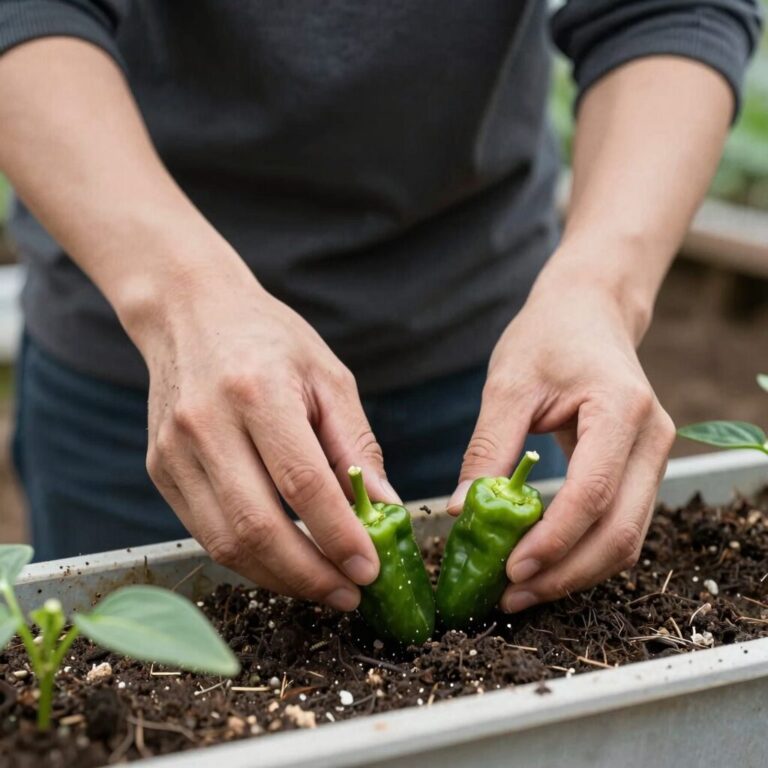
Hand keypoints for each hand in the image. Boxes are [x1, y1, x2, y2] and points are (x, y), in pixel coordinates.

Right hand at [131, 253, 396, 610]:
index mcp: (257, 391)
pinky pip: (205, 533)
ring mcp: (173, 451)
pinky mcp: (160, 470)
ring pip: (226, 542)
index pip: (302, 484)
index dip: (339, 536)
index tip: (369, 570)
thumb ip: (356, 444)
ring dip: (279, 578)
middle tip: (349, 594)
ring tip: (322, 587)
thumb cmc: (270, 340)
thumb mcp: (328, 376)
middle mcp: (206, 424)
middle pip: (257, 526)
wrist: (191, 314)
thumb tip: (387, 508)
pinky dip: (249, 559)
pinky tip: (283, 562)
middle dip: (309, 574)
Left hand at [448, 259, 675, 612]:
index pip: (593, 494)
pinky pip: (620, 524)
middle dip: (564, 573)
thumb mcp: (508, 385)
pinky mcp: (641, 468)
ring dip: (575, 572)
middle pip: (620, 532)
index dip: (552, 541)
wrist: (588, 310)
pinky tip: (542, 561)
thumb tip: (461, 513)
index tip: (509, 571)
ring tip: (520, 589)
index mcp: (622, 411)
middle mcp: (653, 440)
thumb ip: (488, 449)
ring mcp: (654, 457)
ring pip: (627, 539)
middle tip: (509, 596)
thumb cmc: (548, 335)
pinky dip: (583, 551)